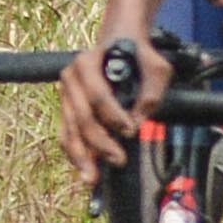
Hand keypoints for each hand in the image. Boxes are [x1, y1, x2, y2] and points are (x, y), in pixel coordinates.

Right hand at [56, 36, 152, 186]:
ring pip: (70, 130)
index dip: (113, 116)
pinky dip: (76, 155)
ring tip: (92, 178)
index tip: (130, 130)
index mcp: (88, 63)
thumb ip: (152, 90)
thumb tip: (139, 121)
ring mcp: (66, 95)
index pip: (98, 94)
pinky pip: (67, 135)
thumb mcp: (155, 67)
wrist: (120, 44)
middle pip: (81, 117)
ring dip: (82, 156)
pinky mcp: (67, 110)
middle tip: (119, 160)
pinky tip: (85, 171)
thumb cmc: (139, 56)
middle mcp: (71, 78)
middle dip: (100, 142)